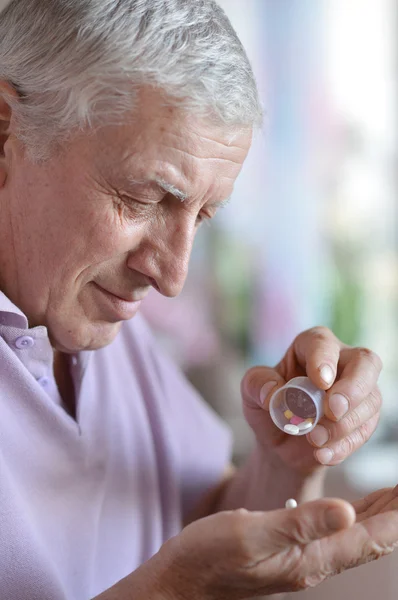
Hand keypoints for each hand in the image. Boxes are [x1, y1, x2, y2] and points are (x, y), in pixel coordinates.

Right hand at [152, 495, 397, 598]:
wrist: (181, 582)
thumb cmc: (209, 558)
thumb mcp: (251, 533)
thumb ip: (299, 524)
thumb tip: (347, 510)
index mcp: (310, 558)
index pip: (370, 537)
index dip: (397, 515)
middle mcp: (312, 562)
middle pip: (368, 538)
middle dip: (394, 513)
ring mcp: (299, 559)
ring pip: (352, 536)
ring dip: (377, 515)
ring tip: (394, 496)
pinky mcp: (286, 553)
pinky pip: (330, 534)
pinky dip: (350, 517)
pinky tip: (348, 508)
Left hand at [241, 326, 381, 472]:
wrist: (281, 443)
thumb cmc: (268, 406)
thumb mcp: (251, 392)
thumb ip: (257, 384)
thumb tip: (272, 392)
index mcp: (310, 346)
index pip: (322, 343)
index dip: (324, 359)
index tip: (320, 382)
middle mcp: (341, 362)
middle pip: (365, 362)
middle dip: (352, 388)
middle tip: (332, 411)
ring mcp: (358, 390)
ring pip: (369, 400)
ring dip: (342, 425)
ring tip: (314, 440)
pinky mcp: (365, 418)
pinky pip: (365, 430)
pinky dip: (344, 446)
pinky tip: (323, 455)